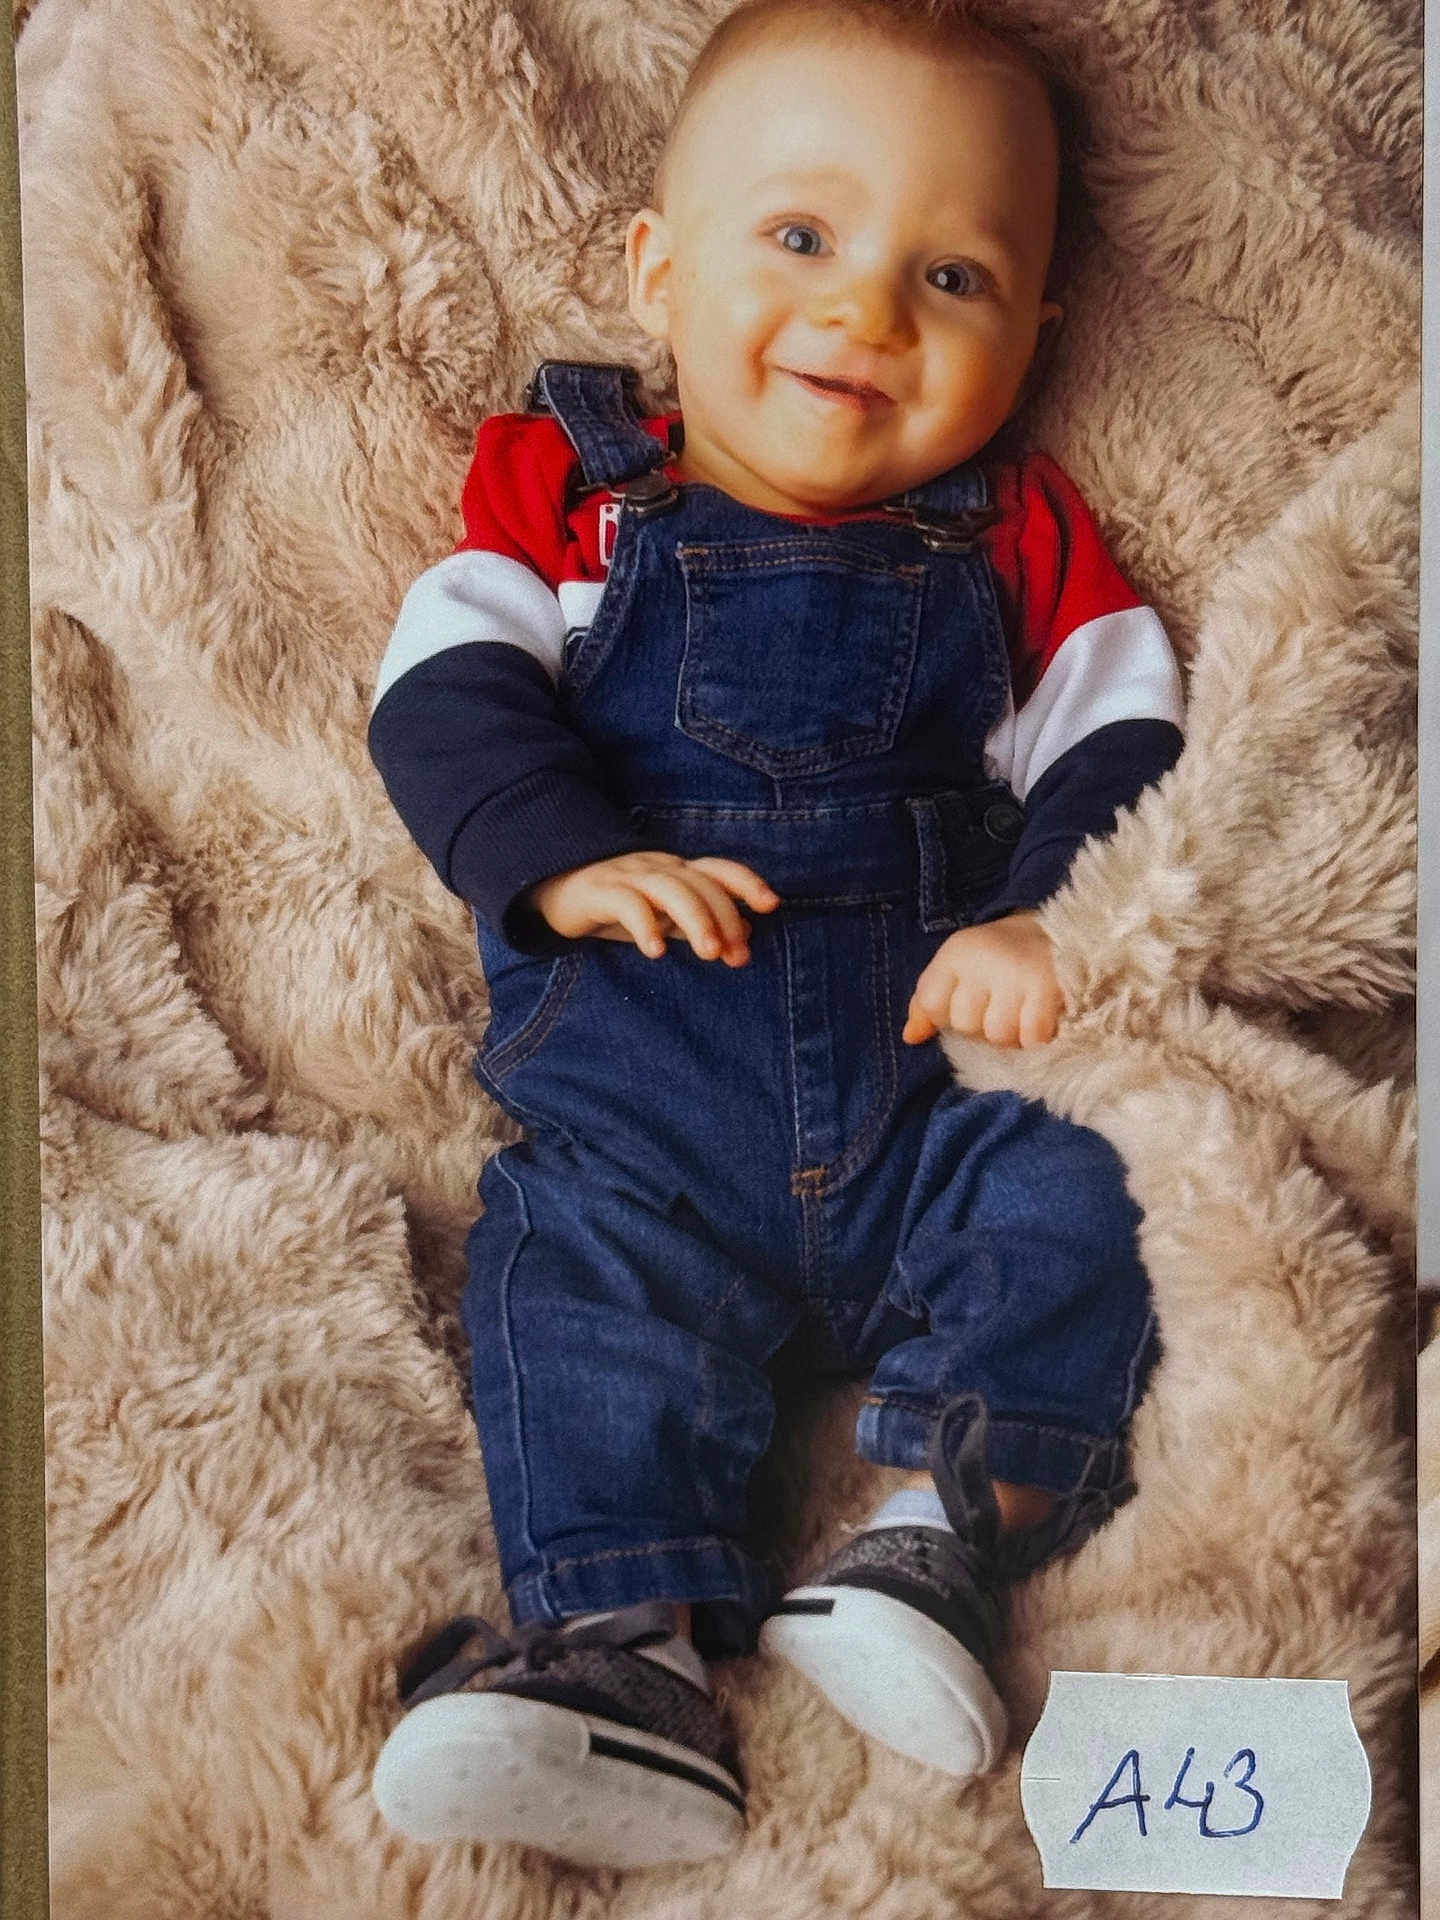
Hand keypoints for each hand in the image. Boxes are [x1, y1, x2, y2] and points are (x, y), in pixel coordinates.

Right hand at [526, 851, 780, 964]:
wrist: (556, 889)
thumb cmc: (618, 904)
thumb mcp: (663, 915)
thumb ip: (701, 924)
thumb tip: (746, 936)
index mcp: (676, 871)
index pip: (718, 869)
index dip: (746, 882)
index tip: (771, 905)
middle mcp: (657, 867)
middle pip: (698, 884)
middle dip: (723, 917)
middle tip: (736, 956)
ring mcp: (628, 876)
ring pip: (670, 889)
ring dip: (695, 920)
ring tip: (710, 954)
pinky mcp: (599, 891)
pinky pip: (627, 904)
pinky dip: (645, 926)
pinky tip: (655, 952)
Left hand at [902, 911, 1062, 1048]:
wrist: (1058, 935)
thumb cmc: (998, 959)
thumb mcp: (957, 969)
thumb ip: (929, 1002)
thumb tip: (910, 1037)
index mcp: (957, 952)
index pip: (931, 1004)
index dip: (945, 1016)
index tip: (966, 1004)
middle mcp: (983, 959)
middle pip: (965, 1024)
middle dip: (981, 1027)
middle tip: (999, 1007)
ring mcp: (1016, 973)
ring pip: (998, 1035)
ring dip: (1010, 1036)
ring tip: (1020, 1014)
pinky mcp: (1048, 987)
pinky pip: (1031, 1038)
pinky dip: (1035, 1038)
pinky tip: (1039, 1019)